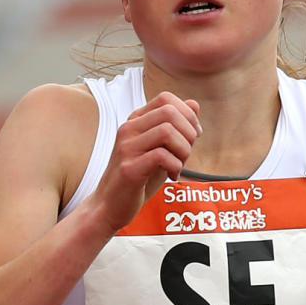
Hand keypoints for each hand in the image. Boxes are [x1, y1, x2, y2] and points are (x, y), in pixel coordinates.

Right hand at [92, 92, 201, 234]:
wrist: (110, 205)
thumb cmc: (138, 178)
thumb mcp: (159, 148)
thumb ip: (175, 127)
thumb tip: (194, 104)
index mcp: (135, 121)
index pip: (165, 98)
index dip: (187, 114)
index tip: (194, 135)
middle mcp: (128, 129)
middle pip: (169, 112)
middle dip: (188, 132)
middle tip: (187, 152)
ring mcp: (127, 148)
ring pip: (167, 131)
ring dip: (183, 150)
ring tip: (179, 165)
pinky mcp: (129, 169)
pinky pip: (161, 156)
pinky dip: (175, 166)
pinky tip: (172, 176)